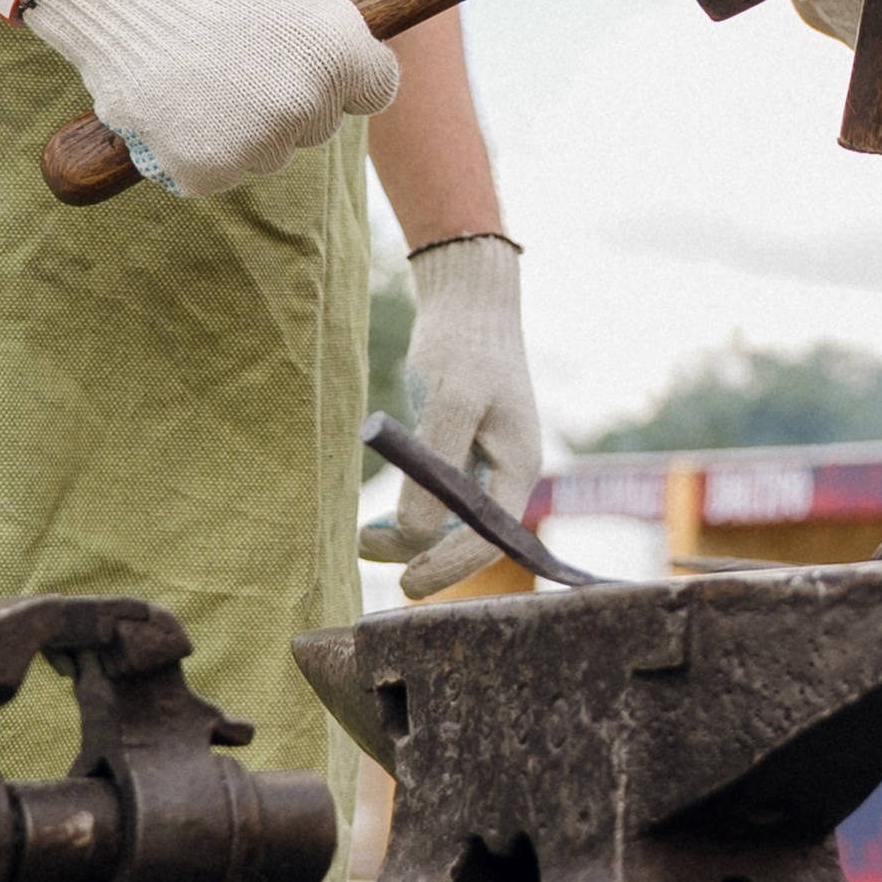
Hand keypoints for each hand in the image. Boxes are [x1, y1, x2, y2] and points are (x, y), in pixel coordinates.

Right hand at [21, 0, 400, 197]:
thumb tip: (385, 5)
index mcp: (339, 58)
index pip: (379, 89)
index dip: (352, 70)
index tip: (320, 57)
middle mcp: (305, 109)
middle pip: (324, 122)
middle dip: (300, 93)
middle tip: (250, 55)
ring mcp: (255, 146)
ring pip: (274, 150)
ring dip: (254, 125)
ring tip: (212, 74)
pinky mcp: (205, 171)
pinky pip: (224, 170)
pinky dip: (207, 148)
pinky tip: (187, 103)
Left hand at [362, 234, 543, 598]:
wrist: (468, 299)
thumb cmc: (464, 345)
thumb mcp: (449, 403)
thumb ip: (434, 473)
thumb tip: (417, 535)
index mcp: (519, 467)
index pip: (490, 538)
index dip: (449, 567)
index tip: (405, 582)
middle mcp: (507, 473)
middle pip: (469, 537)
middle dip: (422, 555)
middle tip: (365, 550)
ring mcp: (485, 464)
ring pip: (450, 522)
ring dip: (409, 537)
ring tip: (362, 539)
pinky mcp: (462, 452)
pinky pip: (440, 499)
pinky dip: (409, 512)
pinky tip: (375, 521)